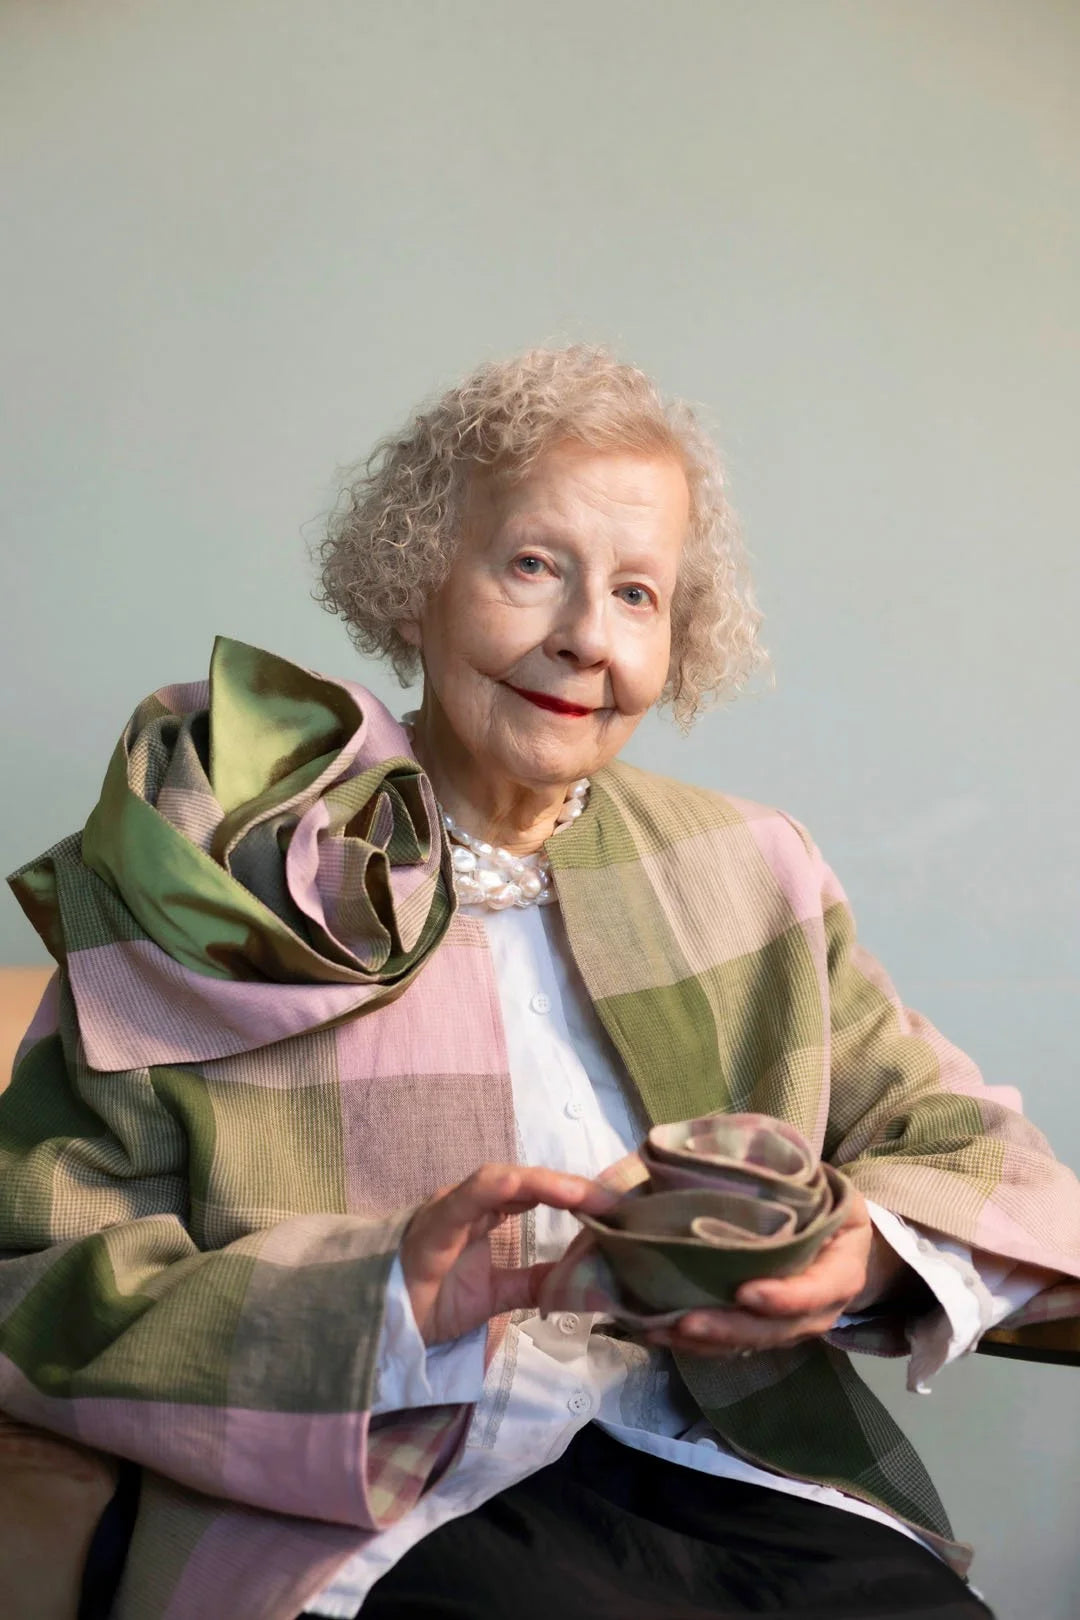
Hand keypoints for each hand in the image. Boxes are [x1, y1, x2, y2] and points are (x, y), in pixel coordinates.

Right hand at [400, 1163, 617, 1345]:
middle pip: (528, 1181)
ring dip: (544, 1183)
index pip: (539, 1193)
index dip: (577, 1195)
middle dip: (570, 1186)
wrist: (382, 1324)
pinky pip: (465, 1198)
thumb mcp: (498, 1294)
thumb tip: (587, 1282)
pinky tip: (521, 1184)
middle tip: (612, 1199)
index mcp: (488, 1213)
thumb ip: (536, 1283)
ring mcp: (452, 1207)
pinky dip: (494, 1188)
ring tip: (581, 1193)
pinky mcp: (433, 1224)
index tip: (617, 1207)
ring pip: (501, 1181)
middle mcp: (472, 1202)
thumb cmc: (434, 1300)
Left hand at [642, 1186, 907, 1358]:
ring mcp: (791, 1325)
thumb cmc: (825, 1203)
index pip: (817, 1290)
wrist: (844, 1240)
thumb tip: (707, 1155)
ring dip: (704, 1341)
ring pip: (748, 1342)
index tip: (745, 1292)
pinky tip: (658, 1332)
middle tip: (685, 1321)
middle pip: (775, 1329)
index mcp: (841, 1269)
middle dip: (729, 1328)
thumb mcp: (822, 1185)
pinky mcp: (764, 1330)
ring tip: (659, 1331)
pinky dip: (697, 1341)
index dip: (784, 1297)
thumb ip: (779, 1177)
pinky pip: (732, 1343)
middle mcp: (818, 1308)